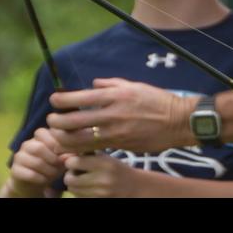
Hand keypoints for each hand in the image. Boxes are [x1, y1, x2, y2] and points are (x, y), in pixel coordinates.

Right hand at [2, 127, 63, 196]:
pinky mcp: (15, 170)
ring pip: (36, 162)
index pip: (42, 133)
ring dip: (49, 171)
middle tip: (59, 166)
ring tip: (54, 175)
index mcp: (38, 138)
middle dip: (53, 159)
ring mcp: (19, 157)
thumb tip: (67, 156)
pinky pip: (30, 174)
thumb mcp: (61, 159)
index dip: (55, 144)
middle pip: (39, 148)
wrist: (34, 182)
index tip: (64, 153)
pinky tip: (44, 180)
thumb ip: (65, 154)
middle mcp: (26, 145)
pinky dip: (41, 179)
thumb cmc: (51, 166)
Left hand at [46, 78, 189, 152]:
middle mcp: (112, 115)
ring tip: (60, 135)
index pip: (77, 98)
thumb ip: (110, 84)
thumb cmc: (158, 100)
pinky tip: (77, 144)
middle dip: (56, 121)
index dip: (60, 100)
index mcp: (114, 96)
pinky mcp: (121, 145)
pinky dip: (81, 147)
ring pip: (79, 140)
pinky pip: (94, 148)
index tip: (55, 100)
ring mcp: (116, 133)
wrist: (180, 121)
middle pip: (72, 122)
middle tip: (52, 120)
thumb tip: (92, 85)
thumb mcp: (134, 86)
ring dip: (64, 138)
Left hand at [61, 152, 144, 197]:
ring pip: (72, 190)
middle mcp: (103, 179)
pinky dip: (81, 193)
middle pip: (69, 179)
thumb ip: (85, 155)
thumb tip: (61, 156)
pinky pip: (79, 197)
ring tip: (85, 181)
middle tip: (78, 173)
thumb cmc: (116, 169)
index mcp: (105, 164)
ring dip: (75, 185)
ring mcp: (101, 193)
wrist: (136, 188)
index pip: (72, 162)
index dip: (72, 162)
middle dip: (71, 175)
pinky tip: (90, 189)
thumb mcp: (105, 158)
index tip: (77, 162)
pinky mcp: (99, 201)